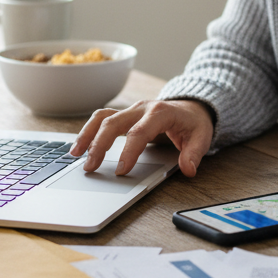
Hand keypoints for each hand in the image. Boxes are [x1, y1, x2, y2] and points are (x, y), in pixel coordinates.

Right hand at [69, 99, 214, 176]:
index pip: (141, 132)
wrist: (192, 106)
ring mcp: (131, 110)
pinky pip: (102, 118)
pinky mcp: (125, 114)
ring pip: (103, 117)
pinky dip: (89, 131)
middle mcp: (142, 108)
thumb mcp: (202, 137)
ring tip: (75, 154)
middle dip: (100, 144)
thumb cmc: (194, 122)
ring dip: (88, 134)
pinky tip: (79, 147)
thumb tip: (188, 169)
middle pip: (114, 121)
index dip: (129, 151)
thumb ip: (194, 153)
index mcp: (161, 112)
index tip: (121, 171)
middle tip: (91, 167)